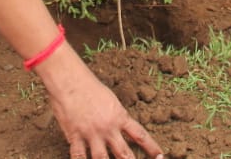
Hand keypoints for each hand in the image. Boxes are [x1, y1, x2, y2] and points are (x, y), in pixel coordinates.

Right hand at [47, 68, 163, 158]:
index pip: (140, 135)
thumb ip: (115, 115)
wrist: (70, 81)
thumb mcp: (109, 99)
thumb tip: (119, 126)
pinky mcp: (75, 136)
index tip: (160, 156)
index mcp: (119, 116)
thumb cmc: (88, 85)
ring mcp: (92, 133)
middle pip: (124, 153)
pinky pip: (79, 156)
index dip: (152, 147)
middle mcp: (108, 128)